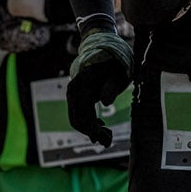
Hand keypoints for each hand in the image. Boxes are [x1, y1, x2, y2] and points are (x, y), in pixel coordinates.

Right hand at [65, 28, 131, 147]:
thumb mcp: (118, 74)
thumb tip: (106, 102)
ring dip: (90, 129)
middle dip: (91, 133)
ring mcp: (73, 93)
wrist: (105, 50)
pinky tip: (101, 126)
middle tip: (108, 141)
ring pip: (76, 118)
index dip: (93, 131)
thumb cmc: (115, 63)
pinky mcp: (76, 95)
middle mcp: (73, 91)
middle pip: (76, 120)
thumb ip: (111, 87)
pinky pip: (78, 113)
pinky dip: (88, 122)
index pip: (82, 115)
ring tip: (106, 135)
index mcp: (81, 86)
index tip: (107, 139)